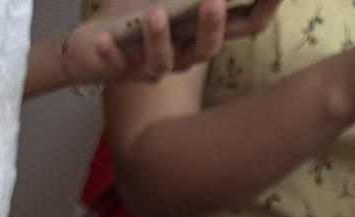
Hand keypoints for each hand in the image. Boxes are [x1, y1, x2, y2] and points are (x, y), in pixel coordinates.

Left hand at [60, 0, 281, 86]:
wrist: (90, 46)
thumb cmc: (135, 12)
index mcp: (203, 32)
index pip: (245, 26)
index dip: (264, 8)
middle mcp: (185, 54)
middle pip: (208, 48)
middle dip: (212, 25)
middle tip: (213, 0)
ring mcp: (154, 66)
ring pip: (164, 61)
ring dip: (160, 38)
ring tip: (155, 14)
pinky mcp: (120, 72)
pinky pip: (117, 65)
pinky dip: (111, 51)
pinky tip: (105, 38)